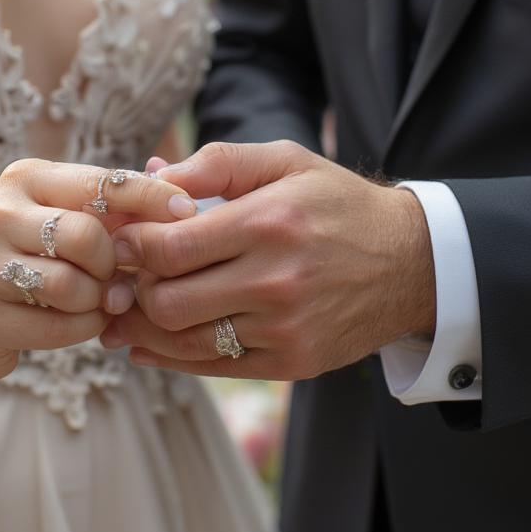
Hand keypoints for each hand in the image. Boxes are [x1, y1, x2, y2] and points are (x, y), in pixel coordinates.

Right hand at [0, 160, 196, 382]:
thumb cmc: (37, 263)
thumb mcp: (72, 225)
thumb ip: (119, 212)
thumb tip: (183, 198)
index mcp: (23, 179)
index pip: (101, 181)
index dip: (151, 197)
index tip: (189, 211)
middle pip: (87, 236)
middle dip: (114, 264)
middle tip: (118, 278)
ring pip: (74, 285)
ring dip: (99, 301)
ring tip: (95, 302)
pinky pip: (61, 326)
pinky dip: (84, 329)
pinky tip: (77, 323)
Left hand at [100, 141, 435, 379]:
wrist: (411, 263)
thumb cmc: (338, 205)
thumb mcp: (286, 162)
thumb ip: (217, 163)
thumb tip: (153, 176)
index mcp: (268, 223)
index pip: (167, 249)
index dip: (129, 247)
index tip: (119, 241)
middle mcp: (276, 281)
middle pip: (166, 301)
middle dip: (133, 288)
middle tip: (124, 276)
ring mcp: (284, 329)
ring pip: (184, 341)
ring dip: (144, 327)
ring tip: (127, 310)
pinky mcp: (292, 363)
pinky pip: (212, 369)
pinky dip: (171, 359)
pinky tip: (147, 345)